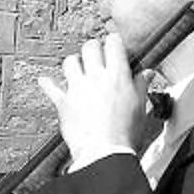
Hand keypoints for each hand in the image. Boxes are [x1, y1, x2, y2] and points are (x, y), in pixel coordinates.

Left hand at [39, 31, 147, 168]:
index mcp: (117, 76)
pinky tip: (46, 80)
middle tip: (97, 55)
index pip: (113, 44)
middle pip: (90, 47)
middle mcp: (95, 78)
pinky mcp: (63, 102)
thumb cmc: (124, 133)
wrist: (104, 152)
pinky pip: (51, 87)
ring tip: (79, 68)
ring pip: (70, 61)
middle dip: (94, 48)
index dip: (113, 41)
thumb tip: (147, 73)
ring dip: (74, 62)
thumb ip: (141, 85)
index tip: (114, 44)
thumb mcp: (140, 106)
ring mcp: (77, 88)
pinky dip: (48, 83)